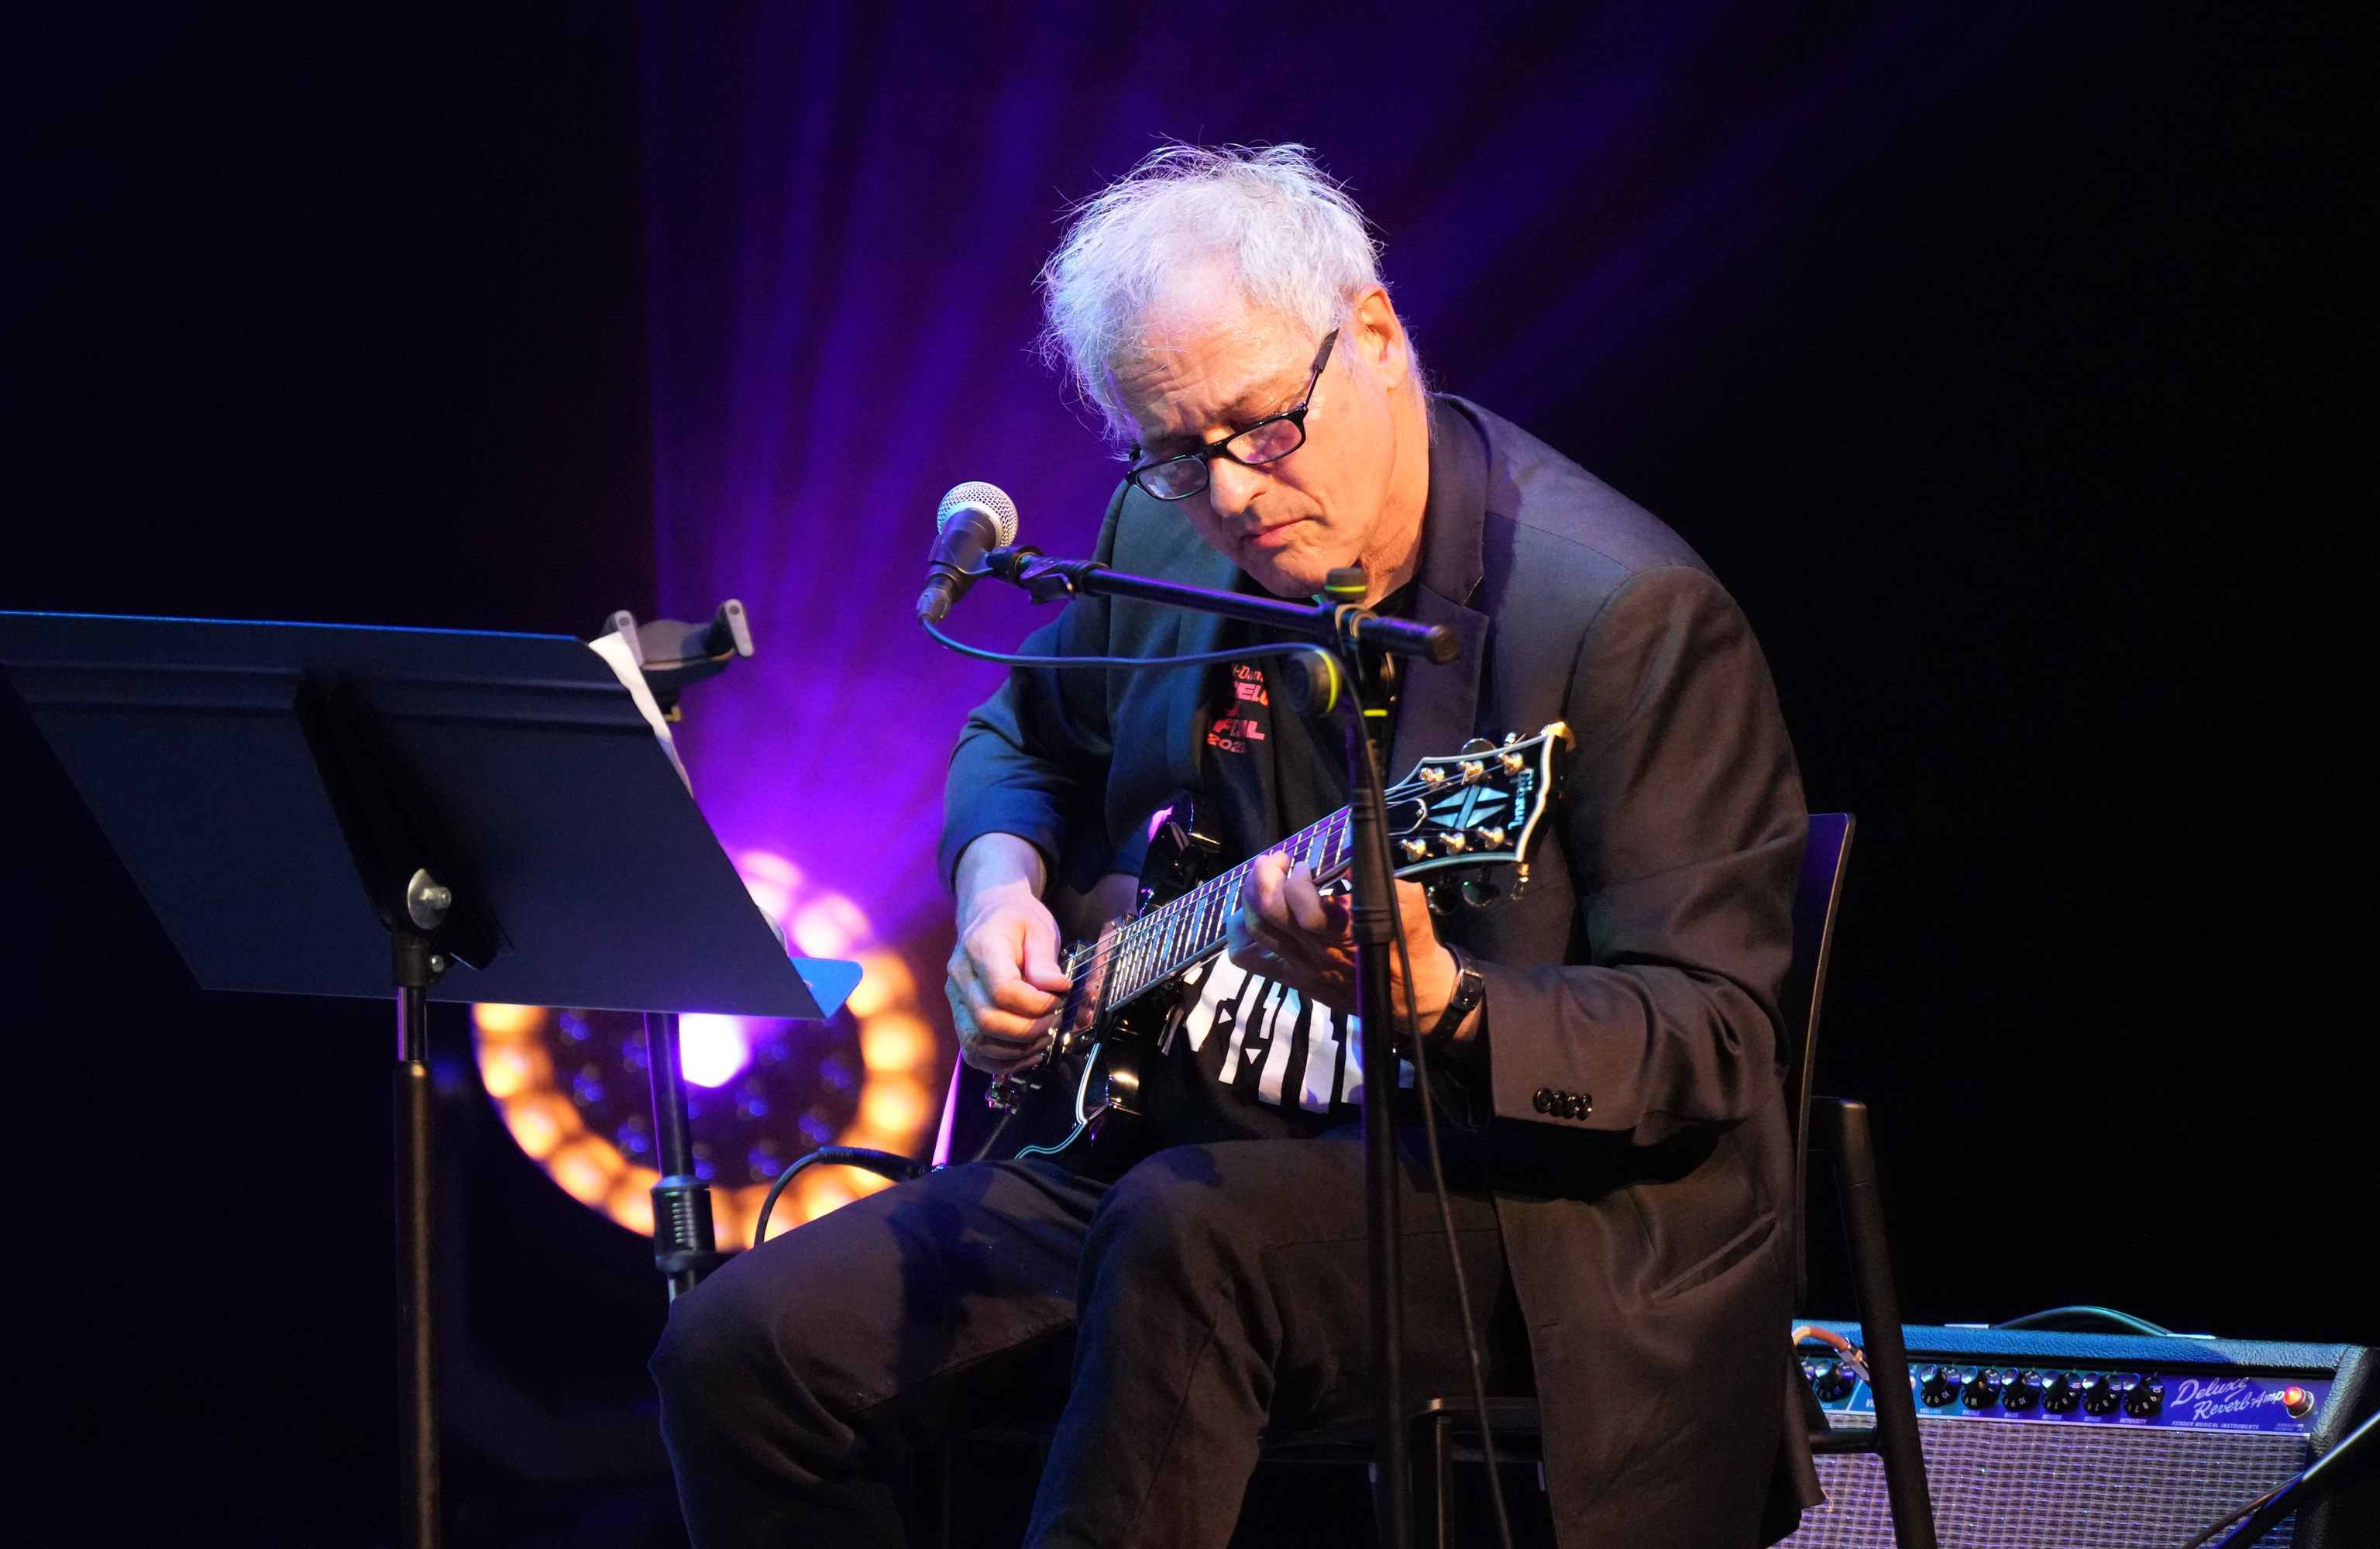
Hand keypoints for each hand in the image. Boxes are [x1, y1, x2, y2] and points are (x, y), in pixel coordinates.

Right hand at [947, 835, 1072, 1075]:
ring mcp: (956, 999)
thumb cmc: (1016, 920)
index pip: (1002, 990)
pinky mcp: (960, 1016)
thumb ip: (1045, 961)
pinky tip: (1026, 1054)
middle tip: (1053, 1021)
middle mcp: (961, 977)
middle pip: (987, 1021)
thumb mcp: (1039, 928)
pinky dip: (1000, 1061)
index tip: (1057, 998)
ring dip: (1016, 1050)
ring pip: (977, 1042)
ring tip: (1043, 1038)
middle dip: (1028, 1030)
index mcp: (980, 948)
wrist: (990, 914)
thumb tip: (1056, 988)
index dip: (1035, 1004)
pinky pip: (972, 1051)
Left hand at [1225, 853, 1466, 1034]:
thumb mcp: (1410, 905)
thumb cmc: (1410, 947)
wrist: (1413, 997)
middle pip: (1269, 911)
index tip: (1307, 865)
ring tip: (1265, 879)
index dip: (1297, 878)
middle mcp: (1317, 950)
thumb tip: (1352, 856)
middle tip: (1279, 861)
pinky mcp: (1291, 977)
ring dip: (1252, 895)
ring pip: (1254, 929)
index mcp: (1346, 931)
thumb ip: (1382, 879)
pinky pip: (1248, 956)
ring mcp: (1300, 966)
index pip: (1303, 906)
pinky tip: (1253, 912)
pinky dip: (1240, 931)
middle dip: (1265, 875)